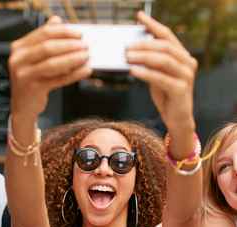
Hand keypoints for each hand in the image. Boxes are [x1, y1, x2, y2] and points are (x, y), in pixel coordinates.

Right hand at [8, 16, 91, 118]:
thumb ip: (44, 40)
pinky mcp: (34, 88)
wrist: (23, 106)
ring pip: (53, 63)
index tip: (79, 34)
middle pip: (48, 47)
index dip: (64, 32)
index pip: (44, 33)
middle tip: (86, 46)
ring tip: (86, 57)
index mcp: (19, 48)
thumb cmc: (32, 81)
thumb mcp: (34, 59)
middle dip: (70, 45)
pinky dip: (74, 74)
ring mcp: (24, 74)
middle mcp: (19, 59)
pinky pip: (58, 79)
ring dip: (73, 59)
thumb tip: (57, 21)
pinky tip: (84, 71)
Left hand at [126, 12, 197, 132]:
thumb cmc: (166, 97)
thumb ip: (151, 63)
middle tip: (126, 47)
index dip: (153, 25)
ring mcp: (186, 76)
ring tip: (127, 57)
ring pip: (163, 60)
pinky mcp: (181, 89)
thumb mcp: (158, 76)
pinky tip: (133, 71)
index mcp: (183, 57)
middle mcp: (188, 63)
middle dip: (144, 44)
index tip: (139, 17)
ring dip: (143, 57)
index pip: (168, 36)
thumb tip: (132, 50)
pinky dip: (145, 73)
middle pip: (165, 46)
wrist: (177, 120)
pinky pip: (161, 78)